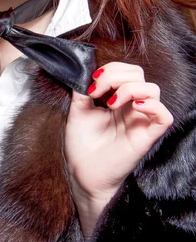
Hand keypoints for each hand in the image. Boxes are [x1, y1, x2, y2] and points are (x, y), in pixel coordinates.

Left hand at [65, 62, 172, 232]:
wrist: (81, 171)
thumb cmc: (82, 145)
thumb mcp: (78, 110)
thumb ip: (82, 90)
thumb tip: (84, 71)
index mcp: (118, 99)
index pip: (127, 71)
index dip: (111, 69)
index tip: (92, 82)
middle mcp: (131, 107)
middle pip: (139, 75)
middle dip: (116, 75)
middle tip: (97, 90)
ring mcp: (140, 120)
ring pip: (153, 90)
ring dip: (130, 88)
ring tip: (111, 103)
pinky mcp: (146, 136)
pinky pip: (164, 117)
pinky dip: (153, 106)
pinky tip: (134, 107)